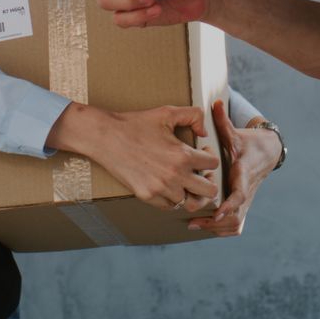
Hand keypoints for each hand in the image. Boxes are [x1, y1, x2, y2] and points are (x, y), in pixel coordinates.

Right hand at [47, 103, 220, 210]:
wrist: (106, 137)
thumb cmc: (136, 123)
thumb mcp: (167, 112)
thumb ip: (193, 115)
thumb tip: (204, 132)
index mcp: (182, 155)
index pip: (214, 164)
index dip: (210, 157)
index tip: (202, 153)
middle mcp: (174, 175)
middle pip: (209, 191)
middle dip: (208, 181)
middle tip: (200, 174)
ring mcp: (160, 189)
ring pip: (190, 202)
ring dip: (189, 191)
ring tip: (183, 181)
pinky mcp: (147, 196)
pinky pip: (169, 206)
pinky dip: (171, 198)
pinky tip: (167, 185)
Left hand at [188, 100, 281, 237]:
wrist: (268, 152)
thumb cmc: (247, 142)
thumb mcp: (235, 133)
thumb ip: (223, 121)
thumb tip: (215, 102)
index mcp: (244, 173)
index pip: (240, 193)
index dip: (229, 204)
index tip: (216, 212)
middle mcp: (247, 190)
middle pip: (236, 215)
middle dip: (216, 222)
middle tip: (193, 221)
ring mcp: (247, 200)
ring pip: (237, 223)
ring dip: (217, 228)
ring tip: (195, 225)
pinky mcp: (245, 205)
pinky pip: (237, 225)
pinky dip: (224, 230)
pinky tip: (207, 227)